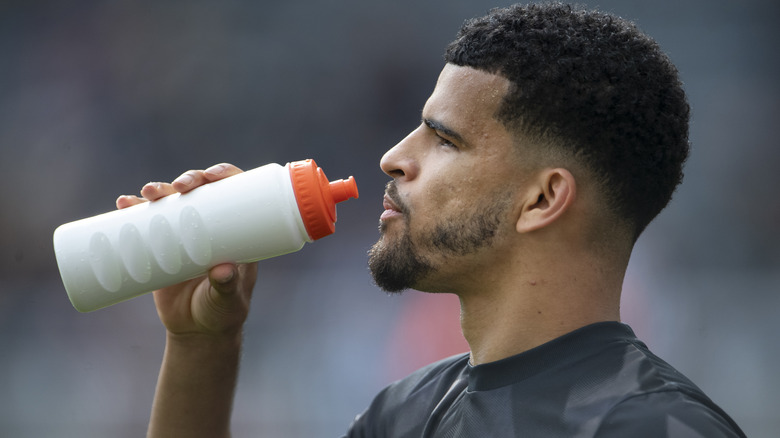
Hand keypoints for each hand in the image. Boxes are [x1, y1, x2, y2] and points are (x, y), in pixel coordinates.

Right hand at [117, 163, 258, 336]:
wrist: (196, 332)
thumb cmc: (221, 314)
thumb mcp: (227, 301)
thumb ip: (227, 287)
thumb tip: (223, 270)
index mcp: (235, 231)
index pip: (235, 192)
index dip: (224, 175)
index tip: (212, 175)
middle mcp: (209, 226)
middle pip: (200, 190)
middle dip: (188, 179)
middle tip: (178, 187)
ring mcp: (183, 234)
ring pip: (172, 201)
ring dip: (158, 190)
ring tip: (146, 194)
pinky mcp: (160, 247)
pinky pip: (146, 222)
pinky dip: (133, 210)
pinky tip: (124, 203)